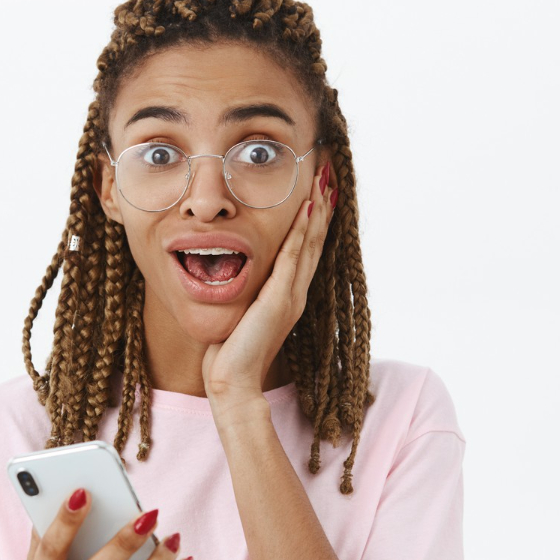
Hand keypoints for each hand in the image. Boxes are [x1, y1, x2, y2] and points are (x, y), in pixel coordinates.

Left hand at [201, 161, 336, 405]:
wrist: (233, 383)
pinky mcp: (279, 300)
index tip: (318, 193)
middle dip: (322, 208)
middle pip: (313, 242)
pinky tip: (307, 210)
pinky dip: (301, 232)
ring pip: (308, 245)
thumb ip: (246, 298)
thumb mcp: (241, 317)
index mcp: (287, 297)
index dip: (314, 222)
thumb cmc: (230, 355)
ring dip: (317, 212)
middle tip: (329, 176)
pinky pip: (292, 257)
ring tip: (325, 183)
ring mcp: (290, 296)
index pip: (304, 251)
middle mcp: (295, 294)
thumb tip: (236, 281)